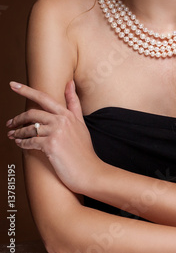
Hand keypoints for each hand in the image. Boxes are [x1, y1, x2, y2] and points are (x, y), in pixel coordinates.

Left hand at [7, 80, 102, 194]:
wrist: (89, 170)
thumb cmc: (84, 150)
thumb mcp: (81, 123)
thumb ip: (73, 103)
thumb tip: (70, 82)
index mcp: (68, 114)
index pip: (44, 98)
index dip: (26, 90)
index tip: (13, 85)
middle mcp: (62, 120)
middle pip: (32, 113)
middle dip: (17, 118)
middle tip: (10, 123)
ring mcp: (56, 132)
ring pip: (29, 129)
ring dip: (18, 133)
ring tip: (13, 135)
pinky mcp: (51, 145)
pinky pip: (30, 142)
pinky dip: (22, 143)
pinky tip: (20, 144)